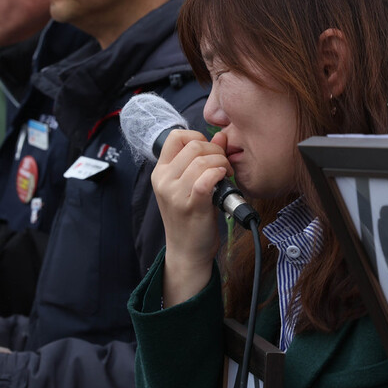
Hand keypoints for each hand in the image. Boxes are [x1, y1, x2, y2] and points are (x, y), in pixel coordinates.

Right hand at [151, 129, 230, 306]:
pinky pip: (206, 178)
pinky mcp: (191, 205)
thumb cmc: (191, 217)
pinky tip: (223, 181)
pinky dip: (219, 174)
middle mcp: (164, 180)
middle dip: (216, 151)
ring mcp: (175, 193)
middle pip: (193, 145)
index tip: (210, 151)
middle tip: (224, 165)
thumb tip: (222, 135)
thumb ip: (204, 158)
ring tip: (226, 175)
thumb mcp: (191, 184)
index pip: (176, 136)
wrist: (187, 252)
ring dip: (221, 163)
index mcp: (161, 172)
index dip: (198, 136)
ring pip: (202, 160)